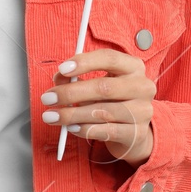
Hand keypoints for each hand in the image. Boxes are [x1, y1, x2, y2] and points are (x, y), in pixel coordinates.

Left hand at [40, 50, 155, 165]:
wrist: (133, 131)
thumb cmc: (111, 101)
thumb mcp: (96, 84)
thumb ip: (76, 78)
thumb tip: (59, 78)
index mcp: (133, 67)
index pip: (109, 58)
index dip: (84, 62)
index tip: (62, 69)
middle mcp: (142, 87)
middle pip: (104, 87)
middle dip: (71, 93)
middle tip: (48, 98)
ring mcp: (142, 111)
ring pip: (102, 112)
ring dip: (72, 115)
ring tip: (53, 116)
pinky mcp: (137, 133)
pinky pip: (106, 131)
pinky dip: (84, 130)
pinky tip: (71, 128)